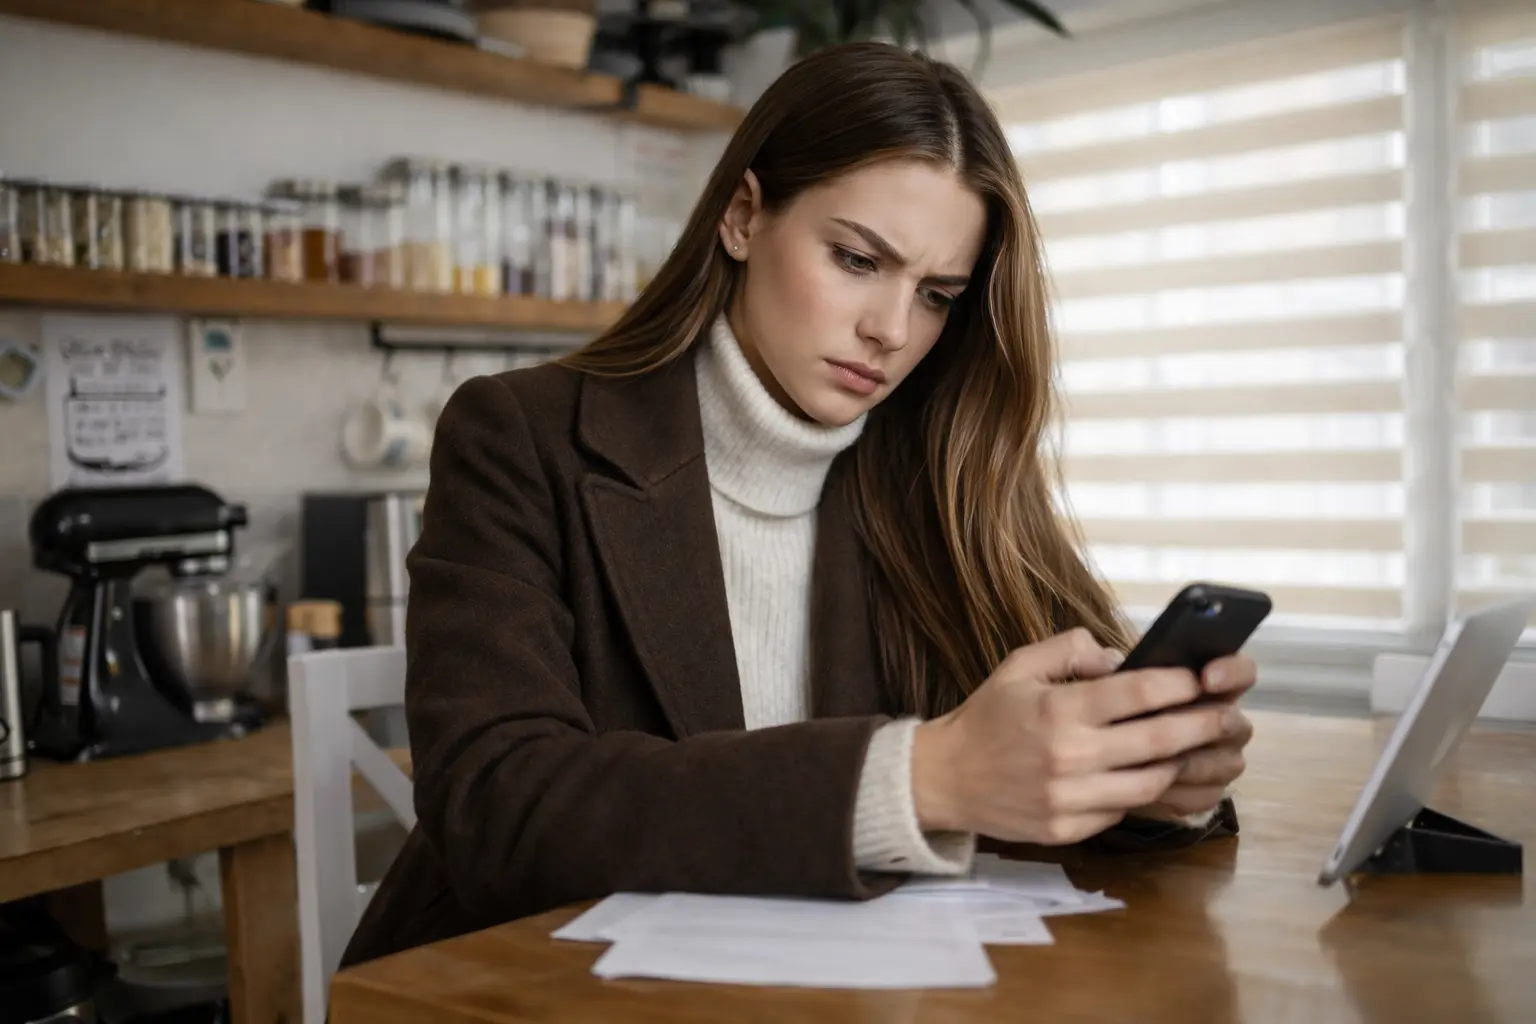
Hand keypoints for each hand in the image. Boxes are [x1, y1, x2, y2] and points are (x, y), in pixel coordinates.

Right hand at [911, 629, 1238, 844]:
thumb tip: (1119, 658)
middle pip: (1159, 742)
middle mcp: (1069, 757)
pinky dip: (1139, 793)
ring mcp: (1069, 798)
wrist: (944, 778)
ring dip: (1177, 765)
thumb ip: (1069, 649)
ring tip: (1192, 749)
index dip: (1179, 684)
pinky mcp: (1067, 829)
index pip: (1138, 693)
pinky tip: (1149, 777)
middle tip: (1227, 718)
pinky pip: (1121, 811)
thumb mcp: (1018, 666)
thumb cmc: (986, 718)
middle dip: (1201, 726)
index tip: (1201, 678)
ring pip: (1150, 784)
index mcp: (1060, 710)